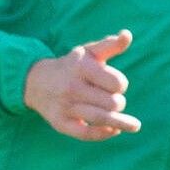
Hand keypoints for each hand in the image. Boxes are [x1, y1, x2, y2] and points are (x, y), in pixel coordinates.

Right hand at [22, 30, 137, 140]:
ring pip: (102, 119)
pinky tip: (114, 130)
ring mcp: (65, 107)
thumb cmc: (72, 66)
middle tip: (113, 100)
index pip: (116, 83)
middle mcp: (72, 87)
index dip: (120, 85)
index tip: (114, 85)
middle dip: (118, 103)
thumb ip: (110, 45)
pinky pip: (87, 134)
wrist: (36, 82)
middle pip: (112, 103)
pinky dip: (104, 134)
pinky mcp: (60, 123)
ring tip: (133, 125)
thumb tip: (127, 35)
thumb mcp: (88, 52)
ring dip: (120, 122)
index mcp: (81, 67)